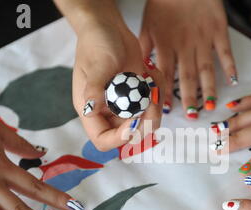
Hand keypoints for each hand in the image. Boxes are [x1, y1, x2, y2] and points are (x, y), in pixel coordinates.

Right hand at [73, 17, 163, 150]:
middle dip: (146, 121)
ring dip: (156, 104)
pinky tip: (152, 72)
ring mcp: (126, 107)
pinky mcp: (139, 98)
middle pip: (131, 136)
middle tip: (153, 97)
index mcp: (92, 110)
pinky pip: (155, 105)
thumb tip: (90, 110)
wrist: (109, 29)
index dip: (120, 138)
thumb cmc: (96, 43)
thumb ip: (95, 87)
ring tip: (152, 78)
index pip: (103, 140)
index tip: (134, 119)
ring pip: (148, 122)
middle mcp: (109, 113)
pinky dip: (159, 90)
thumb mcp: (97, 64)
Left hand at [140, 0, 236, 117]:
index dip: (165, 92)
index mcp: (166, 44)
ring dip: (209, 89)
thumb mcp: (148, 24)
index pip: (165, 74)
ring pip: (207, 69)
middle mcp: (185, 45)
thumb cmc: (164, 1)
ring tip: (211, 106)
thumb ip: (145, 47)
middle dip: (189, 97)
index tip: (165, 109)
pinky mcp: (218, 31)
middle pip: (187, 76)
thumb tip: (140, 69)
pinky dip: (230, 67)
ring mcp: (203, 39)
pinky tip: (233, 81)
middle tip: (192, 115)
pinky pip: (225, 52)